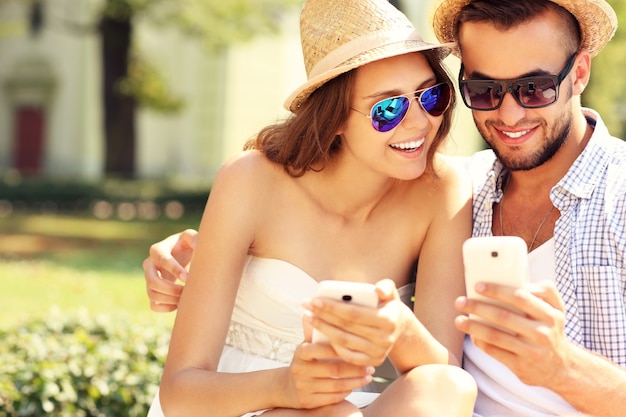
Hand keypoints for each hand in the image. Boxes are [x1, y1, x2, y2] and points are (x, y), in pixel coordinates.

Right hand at [143, 229, 197, 311]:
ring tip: (186, 297)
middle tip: (186, 291)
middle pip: (152, 281)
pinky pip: (154, 305)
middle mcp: (149, 265)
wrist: (184, 255)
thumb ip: (194, 238)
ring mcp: (149, 279)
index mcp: (157, 250)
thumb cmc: (188, 244)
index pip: (162, 260)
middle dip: (170, 289)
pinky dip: (166, 308)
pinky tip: (180, 304)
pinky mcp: (152, 291)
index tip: (187, 277)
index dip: (174, 270)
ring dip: (170, 299)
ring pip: (152, 294)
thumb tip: (197, 244)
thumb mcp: (191, 237)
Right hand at [284, 340, 373, 408]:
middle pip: (334, 369)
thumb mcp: (305, 345)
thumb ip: (313, 331)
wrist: (287, 387)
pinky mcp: (308, 401)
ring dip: (355, 381)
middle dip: (355, 368)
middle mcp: (300, 370)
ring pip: (336, 385)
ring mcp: (304, 387)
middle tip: (370, 365)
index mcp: (301, 352)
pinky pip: (333, 397)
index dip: (343, 348)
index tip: (360, 347)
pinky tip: (356, 385)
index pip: (324, 349)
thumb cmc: (304, 362)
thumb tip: (311, 311)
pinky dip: (347, 391)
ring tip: (368, 375)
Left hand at [303, 279, 406, 366]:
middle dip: (323, 316)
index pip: (354, 314)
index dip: (332, 307)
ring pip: (344, 342)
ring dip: (323, 329)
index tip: (315, 299)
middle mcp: (385, 339)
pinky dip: (332, 345)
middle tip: (307, 306)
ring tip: (308, 317)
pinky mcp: (372, 362)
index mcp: (389, 320)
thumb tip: (377, 290)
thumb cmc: (386, 305)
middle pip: (346, 327)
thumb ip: (386, 287)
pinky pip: (347, 356)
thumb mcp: (390, 293)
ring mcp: (379, 353)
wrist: (398, 328)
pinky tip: (320, 333)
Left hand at [454, 280, 572, 386]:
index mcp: (549, 315)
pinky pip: (495, 352)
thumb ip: (545, 290)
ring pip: (496, 336)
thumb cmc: (551, 330)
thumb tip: (520, 280)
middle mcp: (542, 333)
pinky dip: (480, 342)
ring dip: (473, 327)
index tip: (478, 285)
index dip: (497, 291)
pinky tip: (471, 335)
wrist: (562, 368)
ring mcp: (531, 352)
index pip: (520, 298)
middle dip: (478, 307)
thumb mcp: (556, 309)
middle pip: (503, 317)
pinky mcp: (521, 367)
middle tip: (460, 301)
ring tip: (459, 320)